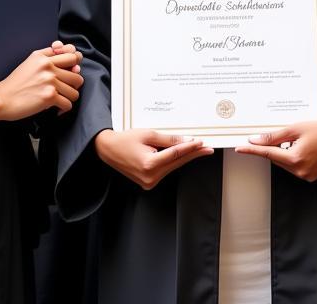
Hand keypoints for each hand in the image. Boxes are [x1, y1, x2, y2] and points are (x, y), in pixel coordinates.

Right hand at [0, 42, 83, 122]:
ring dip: (69, 97)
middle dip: (74, 82)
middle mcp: (48, 66)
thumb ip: (48, 57)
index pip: (71, 54)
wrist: (2, 99)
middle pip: (77, 72)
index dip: (75, 64)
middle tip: (67, 88)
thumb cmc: (15, 84)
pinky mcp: (49, 96)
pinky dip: (64, 108)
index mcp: (43, 57)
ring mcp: (50, 81)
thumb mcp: (30, 62)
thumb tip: (71, 64)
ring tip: (62, 99)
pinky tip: (57, 108)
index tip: (71, 71)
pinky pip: (68, 103)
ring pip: (75, 90)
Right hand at [94, 128, 212, 189]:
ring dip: (185, 158)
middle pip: (177, 163)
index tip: (201, 142)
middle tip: (208, 149)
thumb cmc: (126, 140)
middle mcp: (150, 177)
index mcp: (149, 164)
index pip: (176, 154)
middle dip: (193, 155)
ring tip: (198, 150)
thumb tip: (186, 141)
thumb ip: (168, 140)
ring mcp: (149, 182)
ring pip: (172, 167)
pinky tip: (183, 155)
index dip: (190, 147)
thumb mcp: (148, 134)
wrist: (108, 150)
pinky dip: (174, 162)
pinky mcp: (148, 182)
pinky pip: (165, 170)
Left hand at [235, 120, 316, 181]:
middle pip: (276, 158)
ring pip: (284, 163)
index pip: (267, 154)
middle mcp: (299, 171)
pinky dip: (293, 157)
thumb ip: (275, 136)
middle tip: (284, 135)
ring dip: (284, 152)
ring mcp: (305, 175)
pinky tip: (303, 147)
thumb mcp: (296, 129)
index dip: (252, 150)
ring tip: (299, 140)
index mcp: (295, 159)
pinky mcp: (310, 176)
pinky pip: (294, 167)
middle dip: (274, 147)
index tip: (240, 149)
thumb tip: (256, 140)